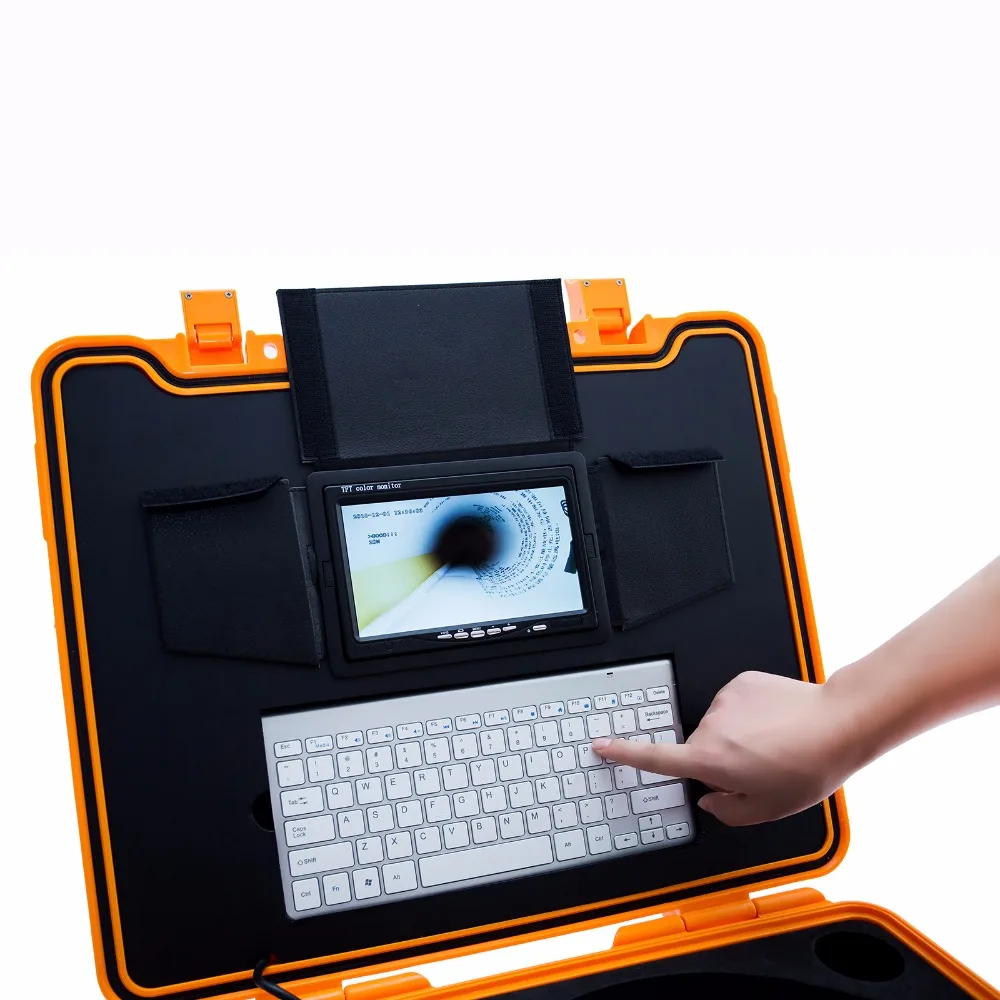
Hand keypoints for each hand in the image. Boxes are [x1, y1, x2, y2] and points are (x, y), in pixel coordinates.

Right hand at [593, 670, 860, 825]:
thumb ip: (728, 810)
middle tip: (762, 768)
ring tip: (776, 743)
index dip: (623, 753)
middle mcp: (711, 726)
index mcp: (711, 760)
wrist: (838, 723)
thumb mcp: (768, 809)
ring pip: (721, 725)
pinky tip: (777, 723)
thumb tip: (711, 798)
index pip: (656, 758)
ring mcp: (725, 700)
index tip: (600, 745)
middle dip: (722, 759)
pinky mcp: (742, 682)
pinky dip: (752, 714)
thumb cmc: (808, 767)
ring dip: (740, 736)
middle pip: (702, 747)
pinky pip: (737, 703)